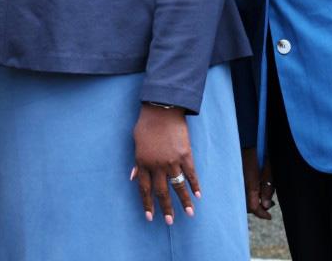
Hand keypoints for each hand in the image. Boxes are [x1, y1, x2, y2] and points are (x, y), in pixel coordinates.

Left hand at [132, 104, 199, 223]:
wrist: (162, 109)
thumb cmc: (146, 124)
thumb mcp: (136, 142)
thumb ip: (136, 161)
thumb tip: (133, 176)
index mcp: (142, 162)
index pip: (144, 189)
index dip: (147, 204)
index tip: (150, 217)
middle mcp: (156, 165)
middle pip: (161, 192)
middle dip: (166, 208)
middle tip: (170, 222)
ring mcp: (172, 161)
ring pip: (178, 187)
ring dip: (184, 202)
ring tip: (190, 214)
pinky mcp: (185, 155)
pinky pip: (191, 174)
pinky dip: (195, 185)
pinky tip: (198, 195)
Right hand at [242, 146, 275, 219]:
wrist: (247, 141)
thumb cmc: (259, 155)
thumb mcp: (268, 172)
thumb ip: (267, 189)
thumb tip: (266, 205)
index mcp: (249, 185)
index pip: (253, 207)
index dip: (262, 214)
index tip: (269, 217)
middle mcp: (241, 185)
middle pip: (246, 205)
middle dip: (258, 208)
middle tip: (271, 204)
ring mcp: (237, 181)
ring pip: (243, 198)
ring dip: (254, 201)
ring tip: (265, 196)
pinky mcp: (236, 177)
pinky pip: (241, 191)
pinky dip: (249, 194)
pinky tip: (257, 189)